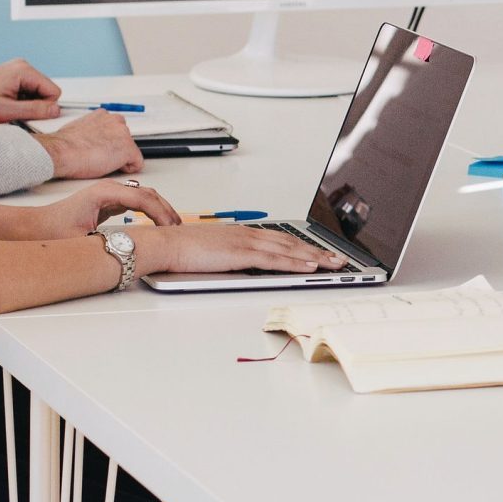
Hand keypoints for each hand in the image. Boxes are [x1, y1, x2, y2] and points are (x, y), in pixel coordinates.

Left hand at [0, 58, 62, 122]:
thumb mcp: (6, 111)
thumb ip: (35, 110)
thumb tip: (55, 110)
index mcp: (23, 71)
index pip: (53, 91)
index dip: (44, 107)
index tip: (28, 114)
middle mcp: (22, 66)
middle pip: (45, 91)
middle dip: (34, 105)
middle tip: (14, 112)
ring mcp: (16, 70)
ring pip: (36, 92)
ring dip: (26, 103)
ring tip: (6, 107)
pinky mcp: (11, 75)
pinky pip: (26, 90)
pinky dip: (19, 100)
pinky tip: (4, 103)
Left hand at [0, 180, 179, 239]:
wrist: (32, 228)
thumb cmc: (51, 230)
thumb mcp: (82, 240)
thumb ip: (109, 241)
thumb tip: (133, 248)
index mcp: (104, 192)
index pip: (143, 198)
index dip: (161, 213)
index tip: (171, 228)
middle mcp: (108, 189)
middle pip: (148, 194)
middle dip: (166, 210)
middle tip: (178, 228)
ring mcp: (109, 194)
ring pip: (144, 196)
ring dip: (160, 209)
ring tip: (171, 227)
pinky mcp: (107, 202)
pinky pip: (136, 202)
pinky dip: (149, 211)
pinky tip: (155, 224)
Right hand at [33, 110, 144, 178]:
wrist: (61, 152)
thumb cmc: (64, 146)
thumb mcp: (77, 129)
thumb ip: (91, 131)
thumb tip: (90, 139)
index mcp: (103, 115)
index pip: (115, 130)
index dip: (109, 143)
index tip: (102, 149)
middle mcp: (115, 121)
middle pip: (125, 140)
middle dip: (116, 150)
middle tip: (100, 158)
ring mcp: (124, 134)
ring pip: (130, 151)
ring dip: (120, 159)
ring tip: (101, 163)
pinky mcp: (128, 149)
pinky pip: (136, 163)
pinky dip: (127, 169)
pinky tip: (110, 168)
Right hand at [132, 224, 341, 275]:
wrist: (164, 244)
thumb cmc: (181, 250)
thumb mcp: (213, 253)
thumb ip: (230, 258)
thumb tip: (241, 268)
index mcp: (242, 233)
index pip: (280, 240)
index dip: (303, 247)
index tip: (320, 253)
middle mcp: (248, 234)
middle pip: (291, 243)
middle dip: (317, 252)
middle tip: (338, 259)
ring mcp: (246, 242)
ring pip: (289, 249)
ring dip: (314, 257)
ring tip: (334, 264)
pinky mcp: (241, 253)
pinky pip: (275, 259)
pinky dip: (295, 262)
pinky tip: (310, 266)